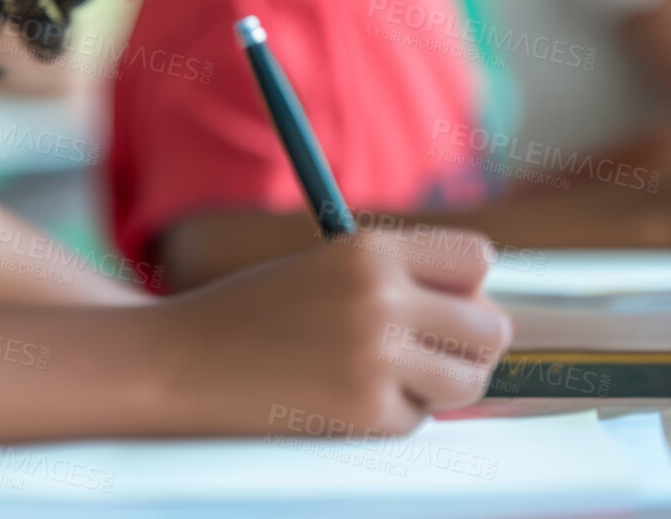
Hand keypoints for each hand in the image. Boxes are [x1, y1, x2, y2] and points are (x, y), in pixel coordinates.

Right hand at [152, 228, 511, 435]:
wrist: (180, 362)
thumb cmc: (252, 315)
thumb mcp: (325, 270)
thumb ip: (397, 281)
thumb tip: (484, 317)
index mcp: (370, 248)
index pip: (477, 259)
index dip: (465, 288)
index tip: (446, 306)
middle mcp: (381, 295)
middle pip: (490, 327)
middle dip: (464, 347)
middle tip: (424, 354)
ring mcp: (376, 356)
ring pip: (467, 382)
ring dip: (435, 389)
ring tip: (378, 377)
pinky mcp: (366, 412)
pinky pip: (415, 422)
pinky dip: (385, 419)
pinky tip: (335, 400)